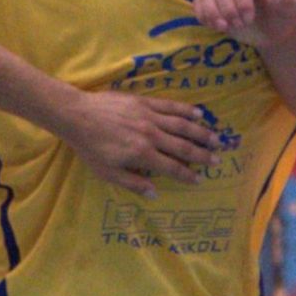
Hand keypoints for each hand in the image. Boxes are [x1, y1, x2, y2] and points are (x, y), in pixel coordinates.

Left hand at [65, 92, 219, 196]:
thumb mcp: (107, 172)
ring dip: (201, 133)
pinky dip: (186, 110)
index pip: (172, 167)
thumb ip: (133, 183)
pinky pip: (171, 106)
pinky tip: (199, 114)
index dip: (187, 175)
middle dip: (202, 155)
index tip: (200, 179)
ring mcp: (149, 116)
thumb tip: (155, 193)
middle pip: (183, 146)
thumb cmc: (90, 147)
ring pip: (182, 125)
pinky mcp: (145, 102)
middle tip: (218, 160)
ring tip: (217, 139)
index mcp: (142, 154)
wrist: (77, 115)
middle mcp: (151, 135)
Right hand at [193, 0, 295, 50]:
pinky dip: (202, 15)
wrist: (272, 29)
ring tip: (223, 28)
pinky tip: (212, 26)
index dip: (242, 0)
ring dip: (212, 12)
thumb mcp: (291, 8)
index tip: (248, 19)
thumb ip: (285, 0)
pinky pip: (198, 3)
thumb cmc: (282, 14)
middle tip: (238, 26)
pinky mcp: (211, 2)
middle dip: (228, 9)